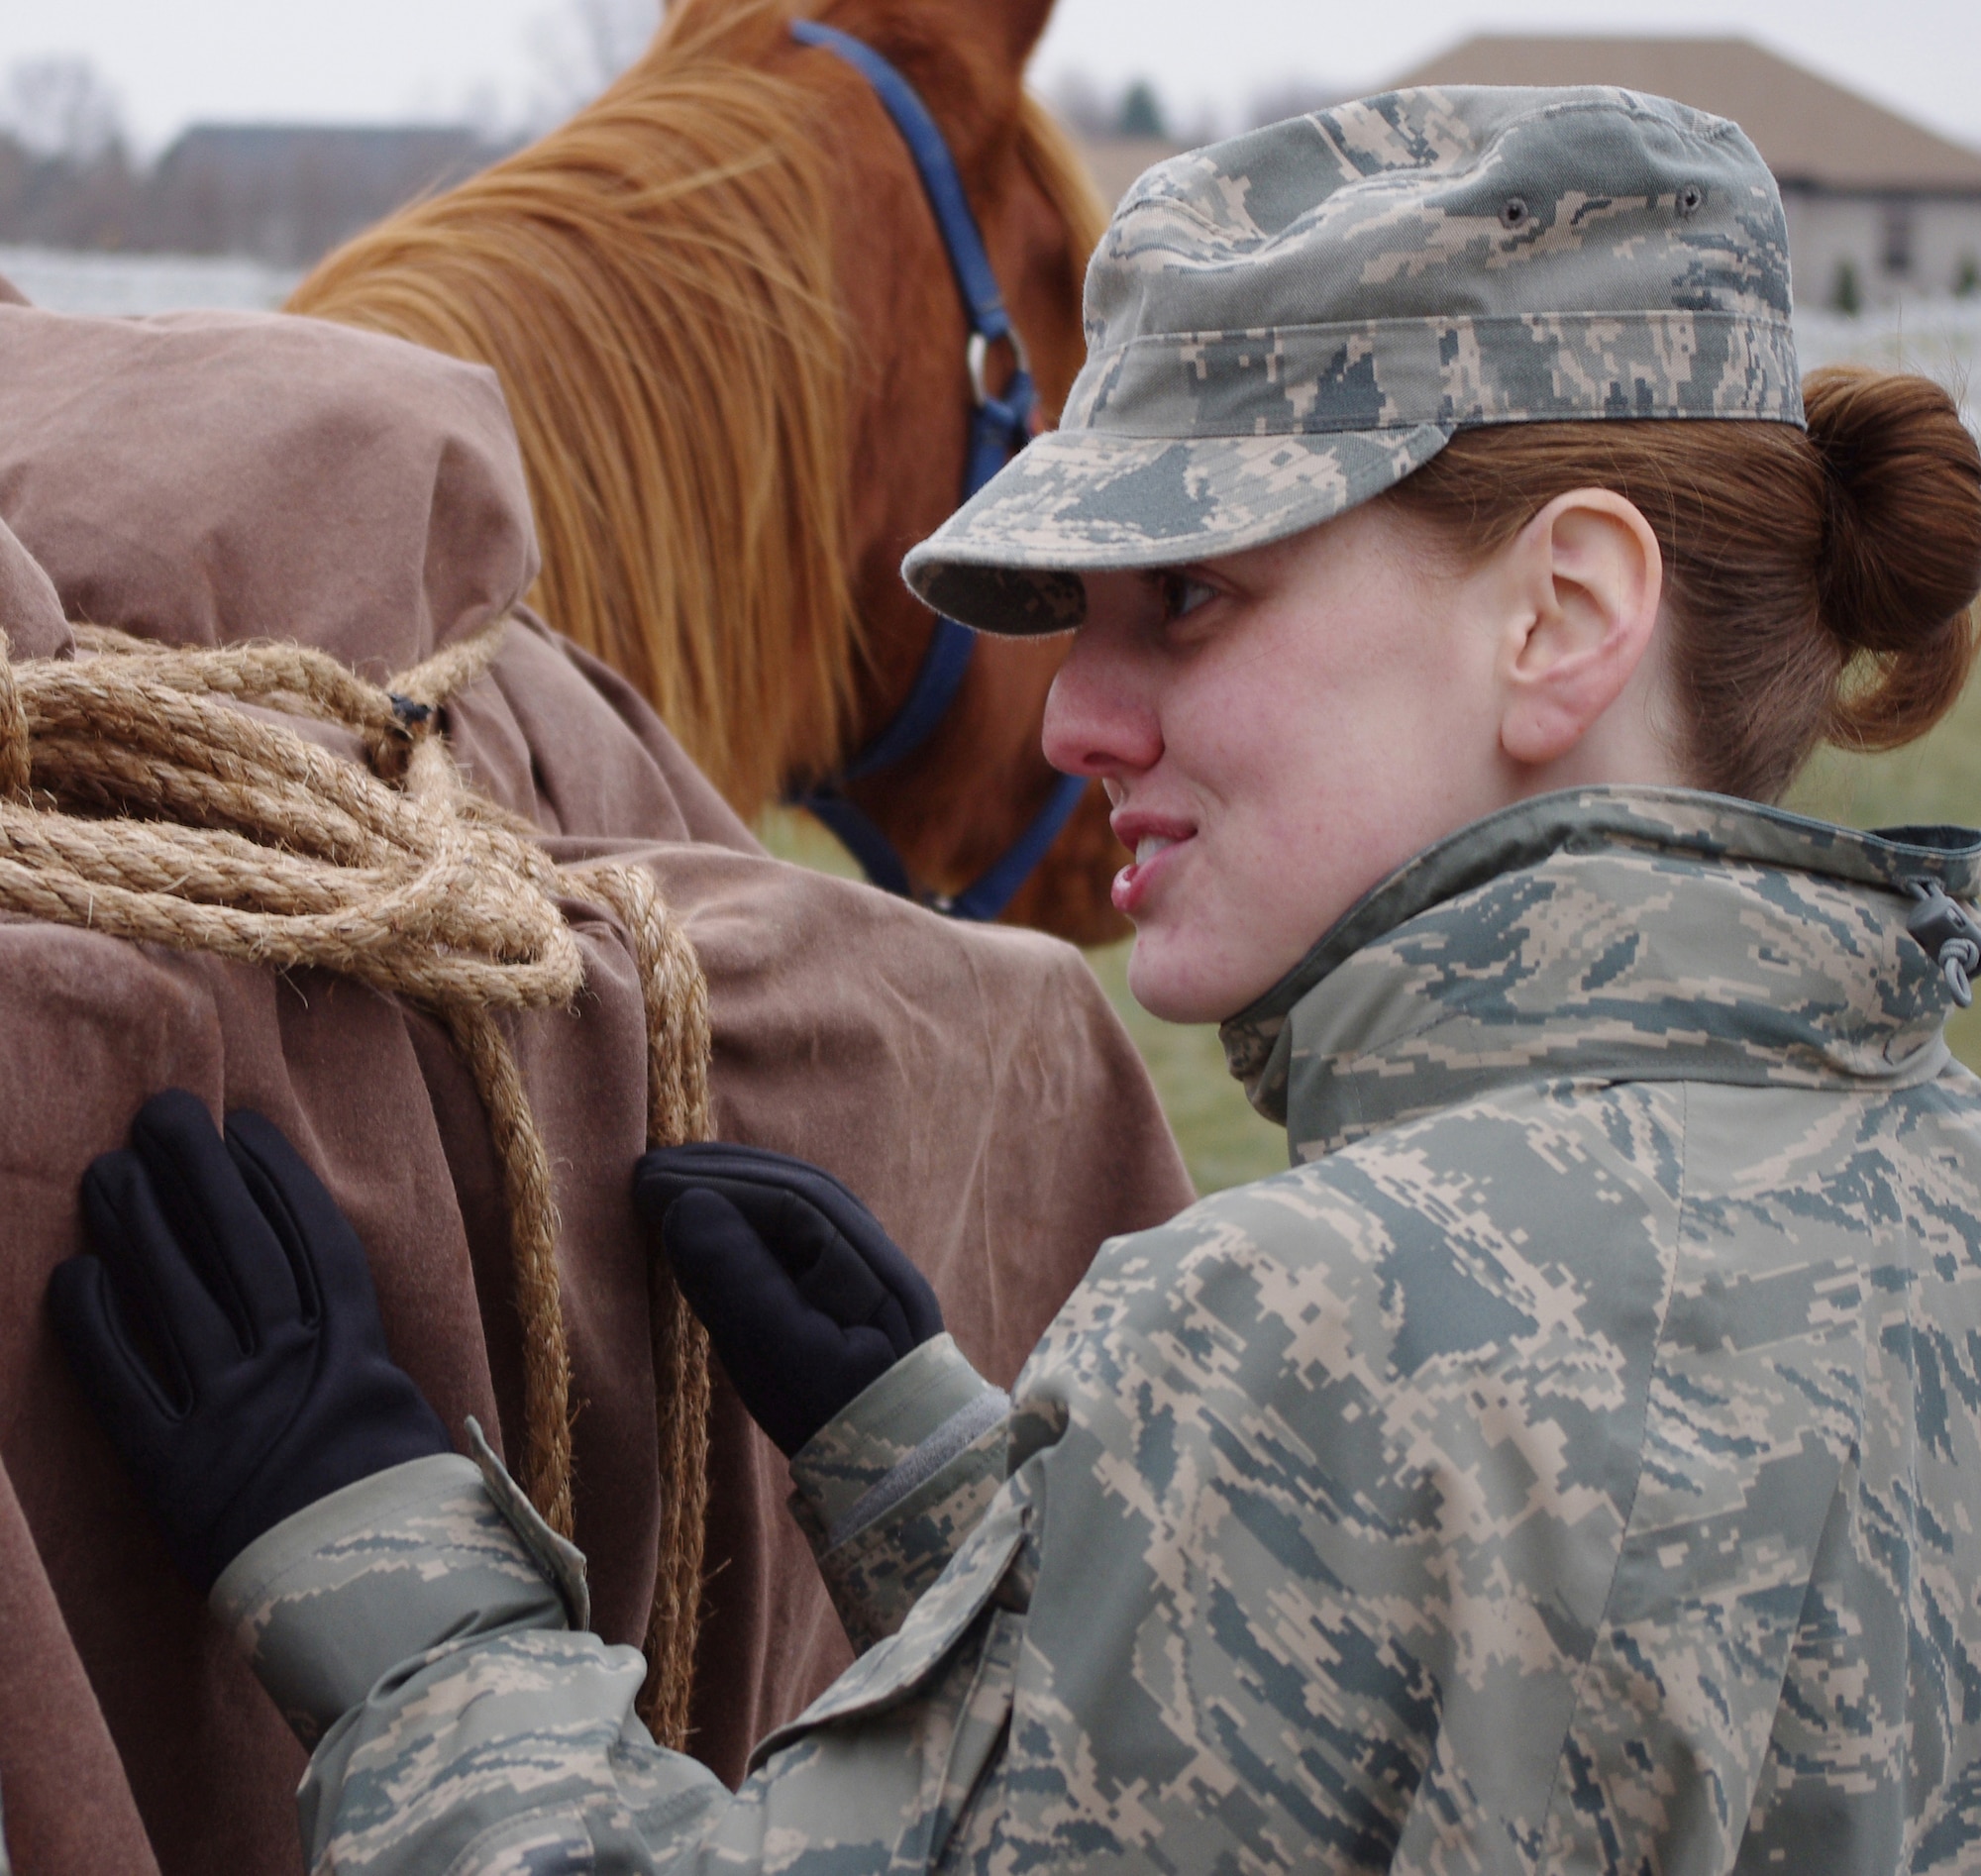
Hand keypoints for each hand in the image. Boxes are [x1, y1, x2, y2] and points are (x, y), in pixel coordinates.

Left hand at [48, 1090, 451, 1591]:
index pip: (306, 1238)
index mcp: (357, 1355)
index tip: (241, 1126)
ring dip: (139, 1227)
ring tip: (110, 1170)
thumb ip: (365, 1365)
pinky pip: (123, 1384)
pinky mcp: (173, 1475)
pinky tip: (74, 1274)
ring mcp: (230, 1419)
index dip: (273, 1177)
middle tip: (160, 1114)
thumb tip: (339, 1313)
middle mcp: (290, 1372)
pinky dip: (95, 1327)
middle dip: (196, 1174)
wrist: (380, 1616)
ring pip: (175, 1298)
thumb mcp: (408, 1424)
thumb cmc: (406, 1522)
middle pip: (235, 1248)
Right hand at [634, 1143, 941, 1455]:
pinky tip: (714, 1219)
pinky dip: (751, 1217)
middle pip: (795, 1192)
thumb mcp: (779, 1359)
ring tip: (671, 1181)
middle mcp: (878, 1257)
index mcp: (871, 1268)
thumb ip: (737, 1281)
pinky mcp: (848, 1298)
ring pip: (797, 1210)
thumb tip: (686, 1206)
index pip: (789, 1201)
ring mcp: (867, 1275)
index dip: (716, 1185)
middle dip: (720, 1175)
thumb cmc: (838, 1425)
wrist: (903, 1479)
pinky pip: (798, 1237)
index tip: (647, 1185)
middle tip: (645, 1171)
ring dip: (734, 1189)